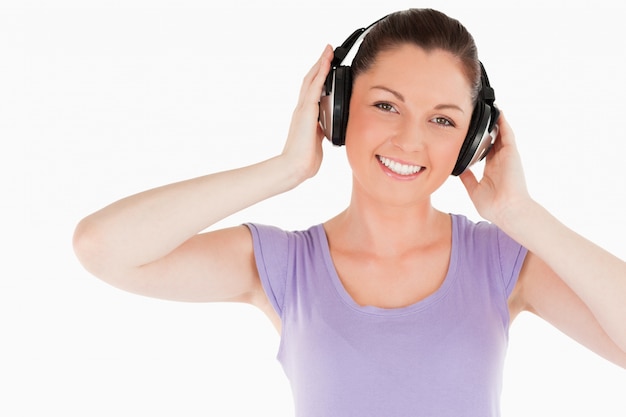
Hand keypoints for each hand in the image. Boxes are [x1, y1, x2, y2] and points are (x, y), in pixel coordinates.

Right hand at [280, 45, 333, 181]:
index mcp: (306, 117)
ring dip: (320, 64)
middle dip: (319, 65)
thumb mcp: (317, 141)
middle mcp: (302, 110)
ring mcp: (303, 110)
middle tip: (327, 51)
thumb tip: (327, 130)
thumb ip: (321, 132)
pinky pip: (315, 88)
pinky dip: (321, 74)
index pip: (313, 92)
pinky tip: (326, 64)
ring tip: (328, 51)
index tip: (326, 65)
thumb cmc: (305, 160)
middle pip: (310, 81)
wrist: (295, 167)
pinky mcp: (306, 112)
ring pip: (311, 80)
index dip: (319, 77)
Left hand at [459, 111, 531, 225]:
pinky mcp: (511, 152)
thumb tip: (457, 169)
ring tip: (486, 107)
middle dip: (485, 127)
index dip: (478, 139)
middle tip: (475, 113)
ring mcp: (507, 155)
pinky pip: (507, 133)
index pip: (484, 149)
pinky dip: (503, 122)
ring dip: (494, 121)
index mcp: (492, 168)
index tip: (468, 131)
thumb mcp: (474, 189)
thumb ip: (467, 178)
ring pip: (500, 133)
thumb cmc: (493, 205)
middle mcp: (500, 159)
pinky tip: (497, 112)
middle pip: (492, 138)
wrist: (507, 210)